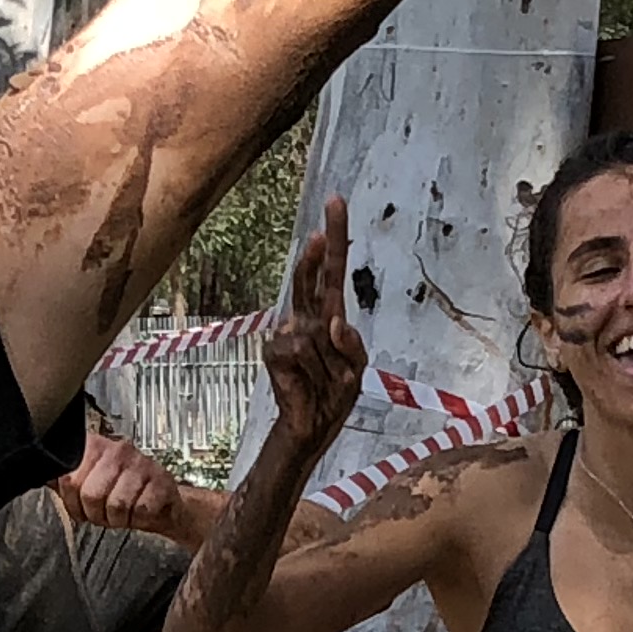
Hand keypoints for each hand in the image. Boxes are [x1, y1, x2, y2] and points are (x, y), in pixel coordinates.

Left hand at [61, 431, 192, 540]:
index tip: (80, 504)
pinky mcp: (161, 481)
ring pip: (117, 505)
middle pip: (91, 495)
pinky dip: (139, 519)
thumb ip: (60, 479)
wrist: (160, 502)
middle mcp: (117, 450)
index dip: (72, 502)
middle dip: (96, 514)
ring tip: (122, 512)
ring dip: (118, 519)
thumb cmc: (120, 493)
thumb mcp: (86, 483)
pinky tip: (140, 511)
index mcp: (93, 447)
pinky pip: (141, 511)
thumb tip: (32, 474)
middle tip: (104, 512)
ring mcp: (141, 464)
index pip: (68, 479)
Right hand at [266, 196, 364, 453]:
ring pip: (318, 334)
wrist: (310, 428)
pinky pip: (303, 351)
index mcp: (329, 316)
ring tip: (324, 382)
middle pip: (311, 277)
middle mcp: (307, 319)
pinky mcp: (275, 351)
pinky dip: (313, 371)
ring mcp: (289, 333)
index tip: (333, 204)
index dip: (333, 239)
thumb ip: (351, 344)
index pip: (331, 272)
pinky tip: (306, 384)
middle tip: (328, 213)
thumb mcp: (358, 369)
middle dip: (318, 249)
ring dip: (330, 365)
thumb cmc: (334, 396)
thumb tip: (333, 323)